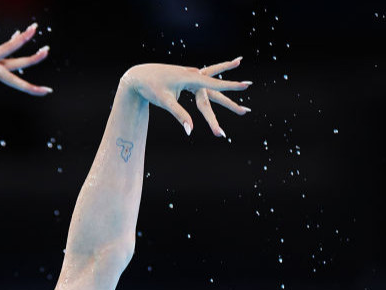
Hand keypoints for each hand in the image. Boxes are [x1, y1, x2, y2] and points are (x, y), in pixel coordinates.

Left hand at [0, 23, 51, 122]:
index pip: (7, 53)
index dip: (22, 45)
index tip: (35, 37)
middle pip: (14, 60)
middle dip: (31, 58)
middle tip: (47, 50)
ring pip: (10, 60)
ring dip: (25, 56)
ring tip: (42, 50)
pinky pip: (1, 60)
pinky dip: (10, 50)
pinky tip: (15, 39)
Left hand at [120, 58, 251, 136]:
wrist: (136, 76)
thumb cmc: (150, 89)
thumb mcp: (166, 103)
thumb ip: (180, 116)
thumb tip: (190, 131)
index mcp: (190, 78)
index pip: (214, 84)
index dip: (230, 86)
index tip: (246, 85)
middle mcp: (191, 72)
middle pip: (214, 80)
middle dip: (230, 82)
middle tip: (249, 83)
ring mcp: (186, 72)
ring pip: (208, 72)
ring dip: (224, 68)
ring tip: (238, 61)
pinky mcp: (181, 74)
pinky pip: (198, 74)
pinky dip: (207, 72)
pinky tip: (208, 72)